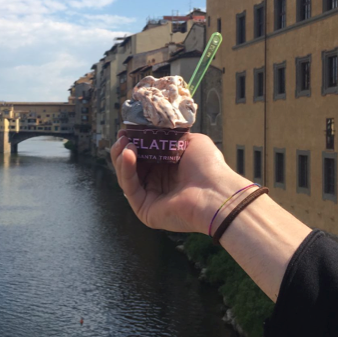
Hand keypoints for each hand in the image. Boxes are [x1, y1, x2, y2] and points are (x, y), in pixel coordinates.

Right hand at [111, 130, 248, 233]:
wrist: (215, 192)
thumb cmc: (208, 167)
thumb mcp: (191, 141)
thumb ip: (172, 135)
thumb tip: (157, 126)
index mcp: (169, 169)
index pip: (144, 155)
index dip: (134, 142)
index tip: (127, 129)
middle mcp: (159, 184)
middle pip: (132, 166)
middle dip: (123, 149)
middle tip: (121, 135)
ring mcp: (151, 198)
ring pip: (127, 177)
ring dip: (122, 158)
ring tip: (124, 142)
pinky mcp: (144, 210)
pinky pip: (130, 188)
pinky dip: (126, 170)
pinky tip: (128, 154)